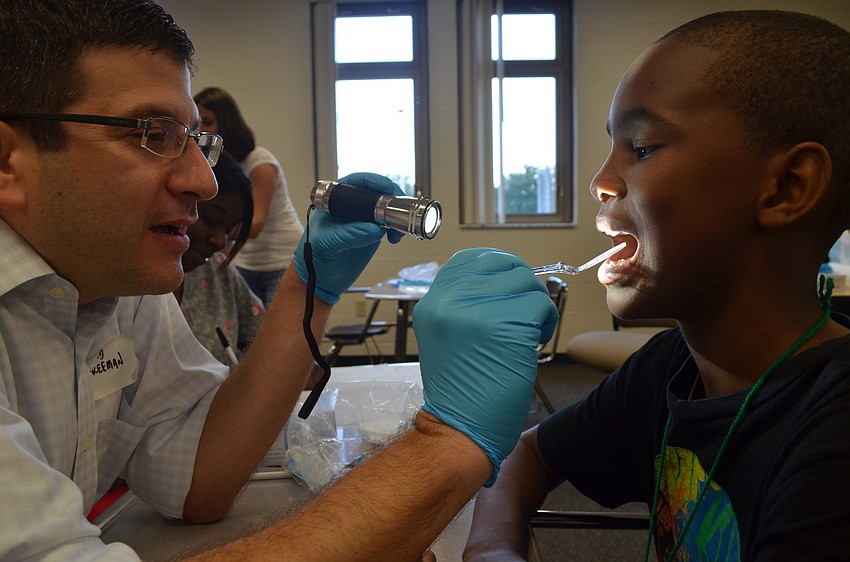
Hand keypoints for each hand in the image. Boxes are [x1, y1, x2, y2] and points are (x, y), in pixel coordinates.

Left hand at [293, 173, 402, 303]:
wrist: (320, 281)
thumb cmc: (314, 257)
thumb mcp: (326, 244)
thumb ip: (348, 234)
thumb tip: (376, 228)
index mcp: (335, 200)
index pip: (356, 182)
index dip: (373, 181)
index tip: (386, 187)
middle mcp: (351, 206)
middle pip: (376, 192)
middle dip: (391, 197)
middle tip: (400, 207)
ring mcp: (363, 219)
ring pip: (386, 208)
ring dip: (397, 215)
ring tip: (397, 230)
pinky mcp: (372, 233)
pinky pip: (389, 224)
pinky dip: (397, 228)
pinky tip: (395, 238)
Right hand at [413, 248, 558, 484]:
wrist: (458, 428)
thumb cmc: (459, 389)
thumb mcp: (445, 335)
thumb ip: (463, 304)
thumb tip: (501, 280)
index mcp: (432, 302)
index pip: (468, 258)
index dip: (496, 266)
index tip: (508, 286)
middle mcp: (450, 300)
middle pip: (502, 265)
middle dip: (521, 284)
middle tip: (524, 311)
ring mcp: (477, 311)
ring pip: (526, 283)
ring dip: (535, 305)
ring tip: (527, 331)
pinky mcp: (505, 326)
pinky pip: (540, 305)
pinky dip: (545, 322)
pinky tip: (534, 342)